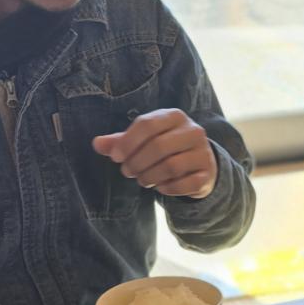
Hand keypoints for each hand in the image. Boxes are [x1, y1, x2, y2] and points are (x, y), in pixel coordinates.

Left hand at [93, 109, 218, 199]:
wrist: (200, 163)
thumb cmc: (166, 147)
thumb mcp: (144, 139)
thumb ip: (121, 141)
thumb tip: (96, 144)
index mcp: (174, 116)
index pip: (147, 124)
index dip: (127, 142)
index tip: (116, 157)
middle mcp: (192, 131)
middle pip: (158, 146)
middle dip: (137, 162)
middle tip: (127, 172)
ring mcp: (202, 153)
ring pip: (171, 166)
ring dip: (149, 177)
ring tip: (141, 180)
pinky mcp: (207, 174)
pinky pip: (184, 184)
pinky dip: (167, 188)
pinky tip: (159, 187)